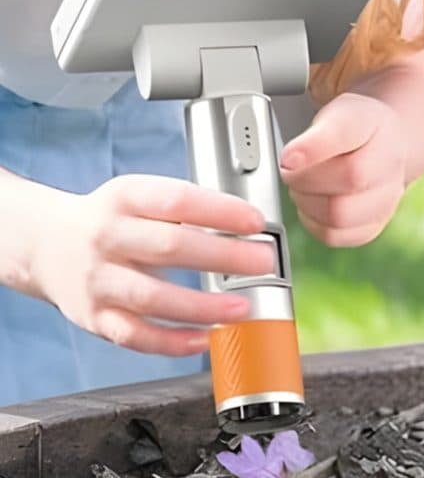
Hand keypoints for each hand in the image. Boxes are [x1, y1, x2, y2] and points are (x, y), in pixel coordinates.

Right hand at [28, 175, 275, 355]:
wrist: (44, 244)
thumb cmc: (112, 219)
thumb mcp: (141, 196)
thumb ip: (186, 209)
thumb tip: (248, 226)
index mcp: (125, 197)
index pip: (178, 200)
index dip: (220, 211)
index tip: (256, 221)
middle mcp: (107, 237)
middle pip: (170, 247)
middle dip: (224, 257)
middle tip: (264, 262)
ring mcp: (98, 280)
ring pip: (153, 298)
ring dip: (203, 306)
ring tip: (241, 307)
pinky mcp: (93, 317)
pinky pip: (135, 336)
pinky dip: (173, 342)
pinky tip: (205, 338)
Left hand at [280, 92, 405, 247]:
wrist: (384, 147)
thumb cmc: (354, 129)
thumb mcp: (337, 114)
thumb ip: (315, 136)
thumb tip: (289, 161)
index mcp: (379, 126)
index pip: (346, 136)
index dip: (313, 149)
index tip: (287, 157)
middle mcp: (391, 165)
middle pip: (346, 181)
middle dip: (303, 180)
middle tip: (291, 170)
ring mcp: (387, 199)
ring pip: (338, 216)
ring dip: (306, 202)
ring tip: (304, 185)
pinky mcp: (372, 226)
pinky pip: (334, 236)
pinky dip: (313, 222)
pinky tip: (315, 203)